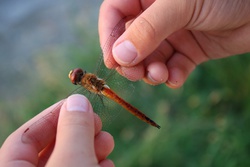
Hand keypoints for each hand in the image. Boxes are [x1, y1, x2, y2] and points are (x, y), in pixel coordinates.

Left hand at [0, 94, 114, 166]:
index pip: (25, 137)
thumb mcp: (73, 160)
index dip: (53, 116)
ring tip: (107, 142)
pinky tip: (107, 163)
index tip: (78, 105)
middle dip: (79, 132)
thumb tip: (77, 100)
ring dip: (91, 148)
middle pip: (50, 149)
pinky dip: (93, 165)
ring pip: (68, 162)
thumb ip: (74, 128)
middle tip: (98, 124)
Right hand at [99, 0, 249, 87]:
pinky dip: (172, 75)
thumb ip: (149, 29)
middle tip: (135, 74)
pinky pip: (173, 66)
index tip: (112, 60)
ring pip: (151, 57)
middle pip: (130, 40)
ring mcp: (174, 32)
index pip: (115, 14)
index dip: (109, 37)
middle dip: (131, 60)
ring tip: (159, 75)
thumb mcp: (182, 5)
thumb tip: (119, 56)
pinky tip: (176, 77)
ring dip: (151, 71)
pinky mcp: (190, 49)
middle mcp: (157, 14)